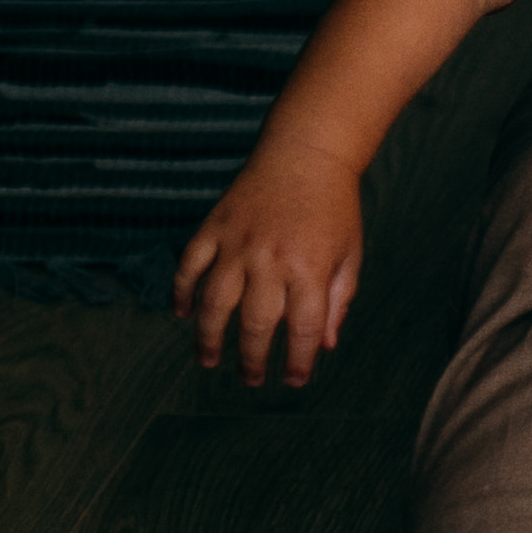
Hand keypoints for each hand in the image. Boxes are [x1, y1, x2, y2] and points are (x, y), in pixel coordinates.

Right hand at [173, 139, 363, 387]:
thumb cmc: (335, 208)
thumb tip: (325, 345)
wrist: (306, 153)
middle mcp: (271, 259)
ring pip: (215, 302)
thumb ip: (338, 301)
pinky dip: (182, 291)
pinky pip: (190, 265)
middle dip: (252, 359)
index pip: (302, 329)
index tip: (294, 380)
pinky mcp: (215, 226)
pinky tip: (182, 314)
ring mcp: (238, 242)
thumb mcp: (349, 255)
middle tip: (251, 379)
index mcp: (310, 268)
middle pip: (255, 324)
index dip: (297, 361)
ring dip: (208, 337)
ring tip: (209, 360)